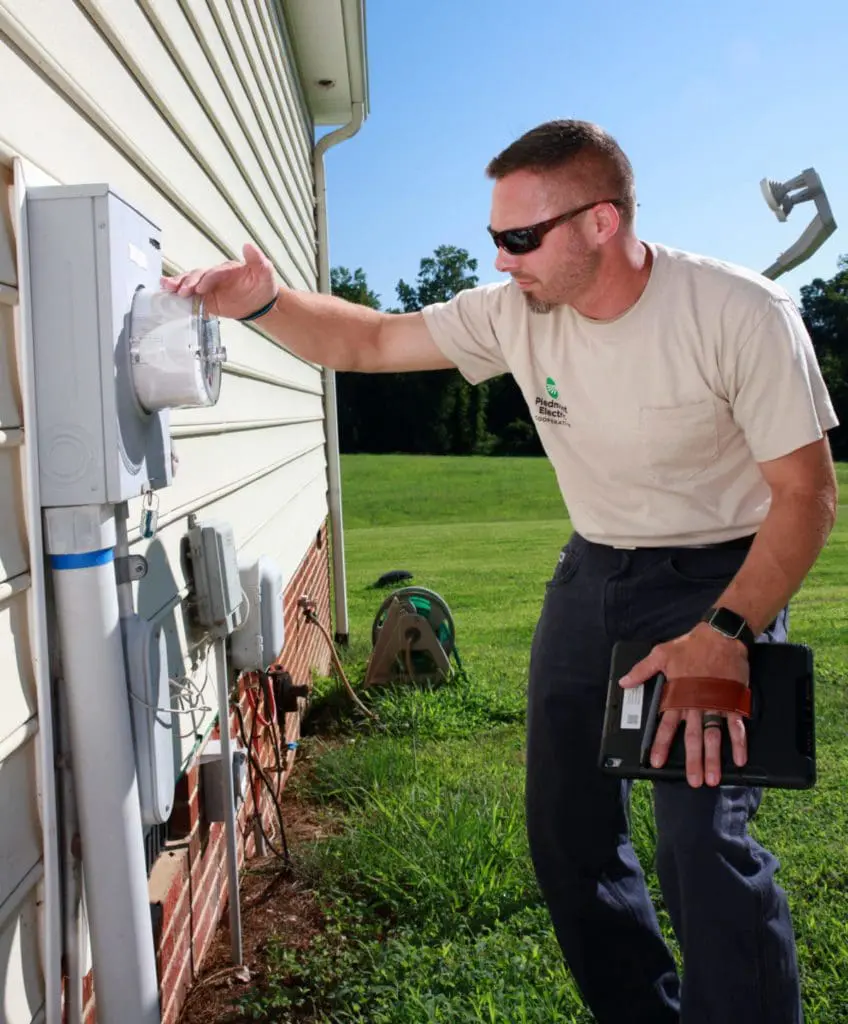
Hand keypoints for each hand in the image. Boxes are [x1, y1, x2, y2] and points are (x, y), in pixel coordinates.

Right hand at [160, 242, 277, 320]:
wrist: (262, 303)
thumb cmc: (262, 284)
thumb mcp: (265, 271)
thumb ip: (257, 260)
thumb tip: (248, 246)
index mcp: (227, 269)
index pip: (215, 272)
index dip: (208, 279)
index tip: (201, 287)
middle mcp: (215, 277)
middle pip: (198, 276)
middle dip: (189, 281)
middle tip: (182, 290)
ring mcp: (209, 288)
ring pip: (191, 284)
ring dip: (179, 285)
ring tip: (168, 288)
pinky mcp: (207, 300)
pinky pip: (192, 298)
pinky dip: (180, 297)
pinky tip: (169, 295)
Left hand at [619, 624, 749, 786]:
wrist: (720, 636)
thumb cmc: (690, 645)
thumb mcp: (660, 654)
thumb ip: (642, 671)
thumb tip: (624, 682)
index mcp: (678, 696)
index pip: (666, 725)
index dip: (661, 744)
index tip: (656, 762)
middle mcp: (696, 704)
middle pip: (693, 737)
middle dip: (693, 761)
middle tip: (694, 781)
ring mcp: (716, 704)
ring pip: (714, 736)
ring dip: (714, 758)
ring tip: (714, 777)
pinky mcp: (732, 701)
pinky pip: (736, 725)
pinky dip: (739, 742)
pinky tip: (740, 759)